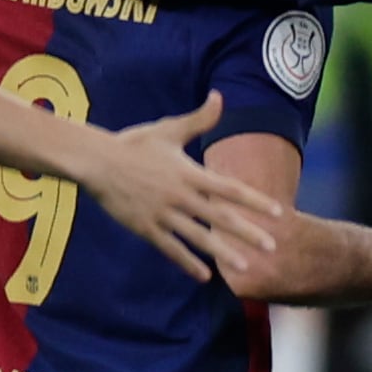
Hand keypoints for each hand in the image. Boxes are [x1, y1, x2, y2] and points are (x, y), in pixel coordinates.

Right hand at [79, 92, 282, 282]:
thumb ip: (199, 119)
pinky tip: (205, 275)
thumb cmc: (133, 144)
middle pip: (220, 217)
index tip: (277, 212)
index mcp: (189, 173)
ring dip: (222, 253)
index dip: (255, 200)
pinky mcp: (145, 227)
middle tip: (272, 246)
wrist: (94, 161)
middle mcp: (180, 196)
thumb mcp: (168, 129)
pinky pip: (170, 248)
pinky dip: (187, 262)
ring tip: (245, 267)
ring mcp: (162, 214)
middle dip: (247, 232)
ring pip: (198, 237)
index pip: (230, 189)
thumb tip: (219, 96)